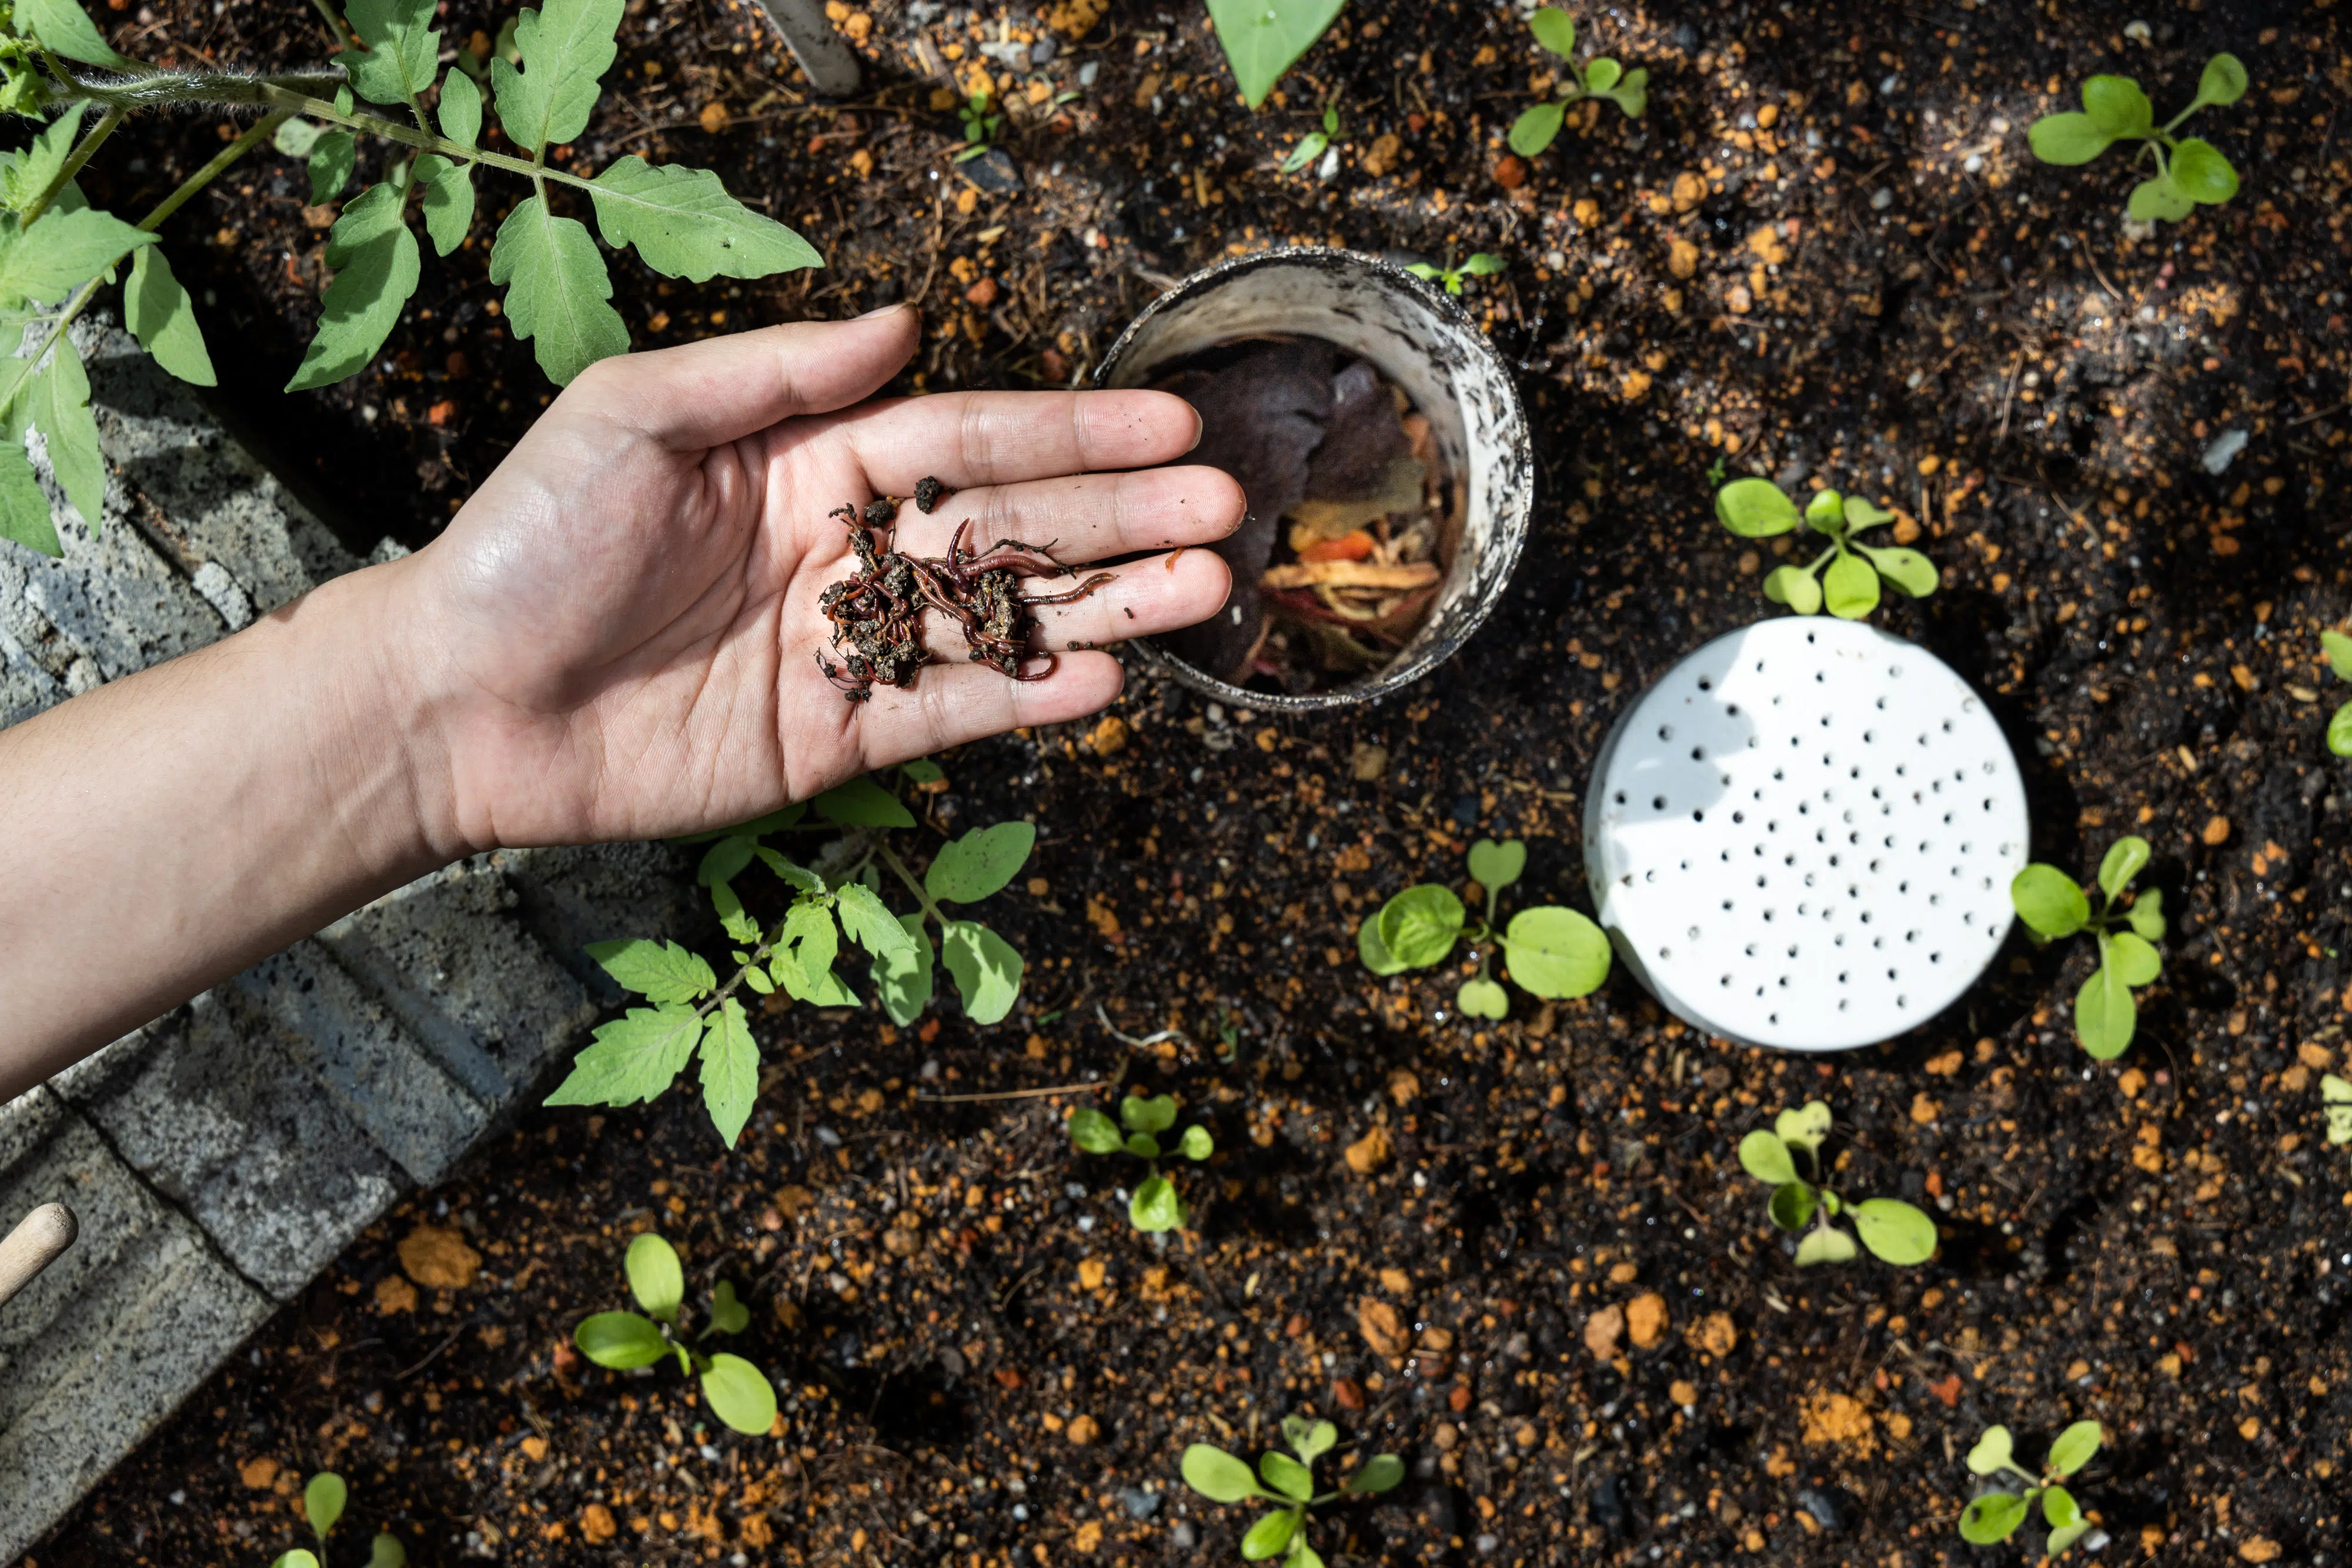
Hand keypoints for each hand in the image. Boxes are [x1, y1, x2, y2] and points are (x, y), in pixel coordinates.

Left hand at [386, 307, 1242, 852]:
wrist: (454, 703)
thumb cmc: (527, 543)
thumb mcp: (636, 416)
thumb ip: (778, 376)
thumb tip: (903, 325)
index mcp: (811, 463)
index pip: (972, 438)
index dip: (1073, 433)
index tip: (1168, 427)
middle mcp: (847, 551)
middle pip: (1014, 528)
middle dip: (1123, 518)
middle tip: (1226, 513)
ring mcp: (848, 648)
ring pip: (1003, 623)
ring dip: (1108, 608)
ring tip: (1204, 592)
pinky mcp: (833, 739)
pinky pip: (950, 715)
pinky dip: (1025, 702)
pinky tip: (1104, 682)